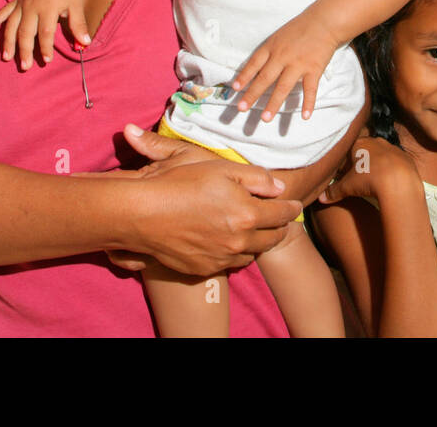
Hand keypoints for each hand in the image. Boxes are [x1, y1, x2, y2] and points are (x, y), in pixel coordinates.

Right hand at [0, 0, 88, 69]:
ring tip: (6, 56)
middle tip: (25, 66)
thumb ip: (79, 25)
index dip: (46, 48)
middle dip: (25, 50)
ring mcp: (23, 2)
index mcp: (48, 8)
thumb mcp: (77, 6)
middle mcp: (32, 5)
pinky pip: (5, 10)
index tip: (47, 61)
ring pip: (12, 25)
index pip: (45, 33)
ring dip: (8, 41)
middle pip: (25, 32)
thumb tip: (86, 43)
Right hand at [107, 124, 300, 273]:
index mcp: (247, 213)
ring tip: (254, 229)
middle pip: (273, 238)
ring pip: (252, 253)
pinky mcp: (204, 269)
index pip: (282, 214)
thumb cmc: (180, 183)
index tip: (294, 204)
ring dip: (257, 241)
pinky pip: (230, 263)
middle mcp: (239, 240)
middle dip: (279, 227)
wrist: (142, 213)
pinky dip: (234, 252)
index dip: (291, 207)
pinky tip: (228, 241)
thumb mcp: (221, 168)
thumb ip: (256, 178)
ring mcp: (221, 257)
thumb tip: (280, 187)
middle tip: (279, 218)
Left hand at [230, 11, 340, 121]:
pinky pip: (310, 89)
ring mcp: (298, 64)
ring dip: (273, 104)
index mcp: (272, 46)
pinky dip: (308, 103)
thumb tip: (256, 69)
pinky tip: (304, 116)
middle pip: (265, 78)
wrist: (324, 21)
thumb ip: (269, 51)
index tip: (235, 89)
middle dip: (252, 94)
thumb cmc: (300, 28)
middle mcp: (282, 56)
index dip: (244, 76)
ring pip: (283, 87)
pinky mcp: (314, 69)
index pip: (254, 63)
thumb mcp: (279, 35)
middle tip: (241, 108)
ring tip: (265, 119)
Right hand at [318, 135, 420, 205]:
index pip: (349, 151)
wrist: (400, 183)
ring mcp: (393, 148)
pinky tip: (390, 181)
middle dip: (362, 163)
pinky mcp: (406, 157)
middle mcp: (376, 141)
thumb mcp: (348, 187)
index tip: (345, 175)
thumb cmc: (369, 180)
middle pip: (365, 151)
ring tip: (376, 181)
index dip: (346, 164)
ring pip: (382, 155)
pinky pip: (396, 162)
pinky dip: (392, 170)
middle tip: (359, 178)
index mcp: (360, 144)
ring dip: (378, 165)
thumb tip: (320, 198)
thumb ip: (333, 191)